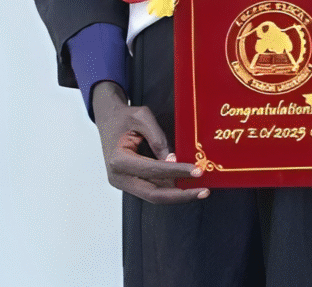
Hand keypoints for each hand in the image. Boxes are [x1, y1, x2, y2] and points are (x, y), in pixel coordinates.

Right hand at [91, 81, 208, 203]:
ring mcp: (123, 183)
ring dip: (177, 193)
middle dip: (180, 195)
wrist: (108, 119)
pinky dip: (169, 187)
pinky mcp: (130, 183)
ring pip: (154, 194)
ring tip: (199, 189)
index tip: (197, 171)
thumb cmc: (124, 116)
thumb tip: (173, 160)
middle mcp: (119, 177)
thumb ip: (157, 138)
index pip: (153, 170)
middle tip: (203, 191)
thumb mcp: (142, 118)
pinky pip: (151, 188)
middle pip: (153, 194)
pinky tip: (185, 183)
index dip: (177, 172)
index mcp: (119, 160)